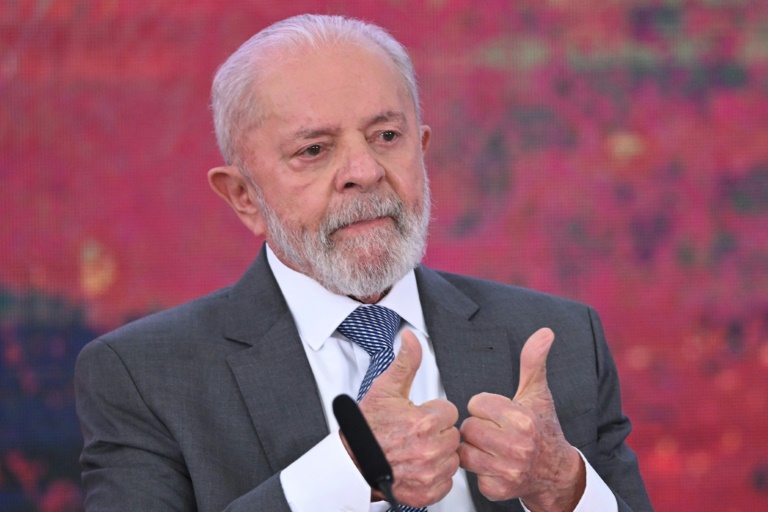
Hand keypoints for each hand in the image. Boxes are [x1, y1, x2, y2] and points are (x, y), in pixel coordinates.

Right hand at [350, 330, 459, 507]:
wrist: (352, 461)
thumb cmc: (367, 427)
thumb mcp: (386, 388)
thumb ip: (406, 361)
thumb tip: (411, 337)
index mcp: (424, 422)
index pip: (449, 412)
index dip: (433, 412)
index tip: (417, 416)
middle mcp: (429, 449)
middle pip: (452, 435)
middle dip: (437, 432)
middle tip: (414, 433)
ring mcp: (428, 473)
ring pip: (451, 458)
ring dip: (438, 454)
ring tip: (415, 449)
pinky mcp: (426, 492)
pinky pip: (446, 482)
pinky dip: (435, 476)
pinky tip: (418, 466)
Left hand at [458, 328, 584, 510]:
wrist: (555, 471)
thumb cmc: (542, 429)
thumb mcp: (537, 393)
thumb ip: (533, 361)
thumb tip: (544, 333)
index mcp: (521, 419)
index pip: (476, 404)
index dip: (484, 407)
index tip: (498, 413)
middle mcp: (516, 446)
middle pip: (469, 428)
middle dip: (478, 428)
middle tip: (495, 431)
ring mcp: (507, 470)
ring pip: (465, 451)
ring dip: (474, 449)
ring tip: (492, 446)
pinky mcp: (498, 489)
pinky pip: (470, 475)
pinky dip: (479, 470)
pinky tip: (493, 464)